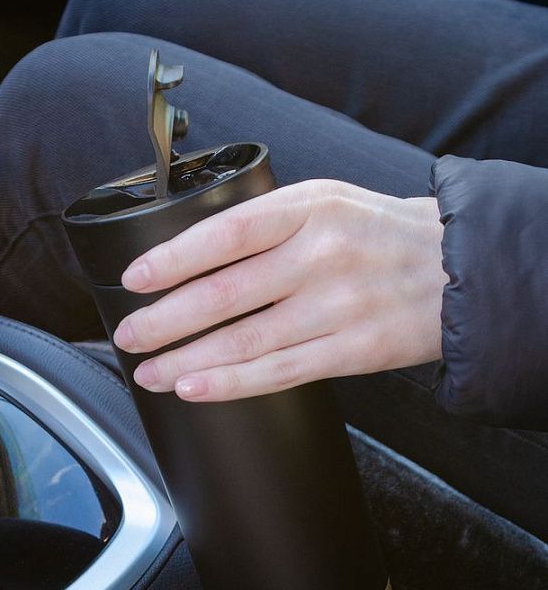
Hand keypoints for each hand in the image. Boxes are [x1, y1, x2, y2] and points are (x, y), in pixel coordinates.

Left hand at [112, 179, 445, 401]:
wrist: (461, 268)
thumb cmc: (381, 234)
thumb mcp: (328, 202)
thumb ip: (269, 222)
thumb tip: (194, 254)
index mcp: (310, 207)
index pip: (227, 232)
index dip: (174, 258)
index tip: (135, 279)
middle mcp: (322, 255)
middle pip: (226, 293)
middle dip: (166, 320)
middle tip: (129, 335)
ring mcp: (339, 306)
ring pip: (246, 340)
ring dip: (187, 359)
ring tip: (150, 370)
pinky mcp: (354, 350)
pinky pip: (279, 372)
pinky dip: (231, 383)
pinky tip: (195, 387)